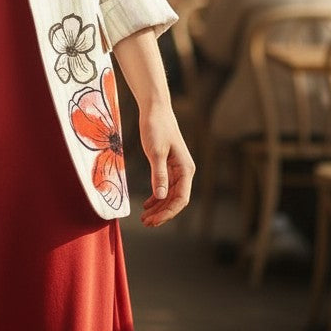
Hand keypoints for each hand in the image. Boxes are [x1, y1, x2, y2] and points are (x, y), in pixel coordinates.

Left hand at [137, 103, 194, 227]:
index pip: (181, 199)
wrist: (155, 109)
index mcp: (186, 169)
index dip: (168, 212)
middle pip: (176, 199)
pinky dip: (157, 196)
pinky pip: (165, 186)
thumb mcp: (155, 151)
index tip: (153, 220)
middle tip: (145, 222)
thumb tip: (161, 197)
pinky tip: (148, 203)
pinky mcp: (168, 164)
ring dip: (159, 206)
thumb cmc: (156, 127)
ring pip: (170, 194)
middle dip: (162, 213)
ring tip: (145, 217)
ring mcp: (177, 168)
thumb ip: (159, 175)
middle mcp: (185, 171)